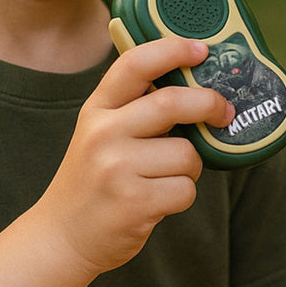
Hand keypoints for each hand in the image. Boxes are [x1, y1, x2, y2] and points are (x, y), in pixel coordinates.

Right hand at [35, 37, 233, 276]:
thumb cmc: (95, 178)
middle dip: (209, 104)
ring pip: (187, 153)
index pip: (135, 64)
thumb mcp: (100, 131)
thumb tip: (197, 81)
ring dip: (190, 166)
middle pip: (172, 102)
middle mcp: (103, 133)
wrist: (62, 237)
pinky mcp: (134, 203)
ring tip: (165, 176)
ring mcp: (116, 168)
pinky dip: (183, 195)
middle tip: (224, 112)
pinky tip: (159, 200)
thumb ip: (136, 105)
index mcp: (97, 108)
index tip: (202, 49)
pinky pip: (186, 189)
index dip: (173, 50)